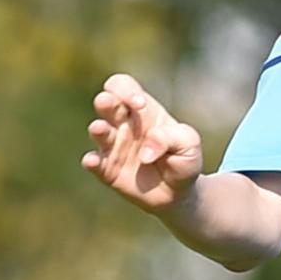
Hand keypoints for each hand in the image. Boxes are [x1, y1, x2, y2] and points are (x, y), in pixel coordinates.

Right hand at [81, 74, 203, 213]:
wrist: (179, 192)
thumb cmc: (184, 159)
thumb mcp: (189, 143)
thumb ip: (170, 138)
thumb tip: (146, 151)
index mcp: (144, 111)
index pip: (124, 88)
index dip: (126, 91)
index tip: (140, 104)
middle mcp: (124, 126)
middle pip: (107, 104)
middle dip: (107, 101)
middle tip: (109, 102)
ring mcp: (114, 148)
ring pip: (98, 132)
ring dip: (98, 128)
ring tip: (100, 128)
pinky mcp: (108, 171)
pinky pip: (95, 164)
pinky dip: (91, 161)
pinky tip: (92, 160)